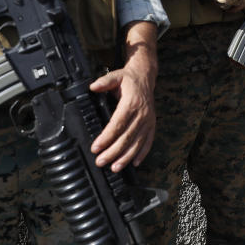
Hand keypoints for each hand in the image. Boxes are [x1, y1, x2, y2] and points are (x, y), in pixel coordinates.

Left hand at [89, 56, 155, 170]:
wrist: (146, 77)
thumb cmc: (128, 79)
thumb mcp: (116, 76)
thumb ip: (104, 82)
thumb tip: (93, 87)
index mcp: (131, 103)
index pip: (118, 124)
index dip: (107, 137)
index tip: (96, 147)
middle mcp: (142, 114)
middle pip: (127, 137)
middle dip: (113, 152)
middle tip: (100, 161)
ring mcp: (148, 121)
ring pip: (137, 143)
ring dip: (126, 157)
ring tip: (115, 167)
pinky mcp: (152, 125)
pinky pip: (148, 142)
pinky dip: (142, 153)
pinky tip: (134, 163)